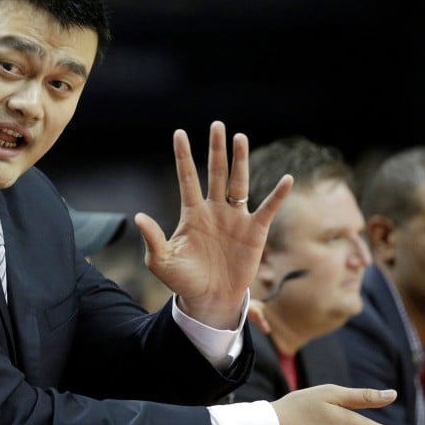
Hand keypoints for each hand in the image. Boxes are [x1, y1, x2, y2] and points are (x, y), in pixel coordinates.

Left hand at [134, 121, 292, 328]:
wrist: (209, 299)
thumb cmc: (183, 280)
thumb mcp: (162, 261)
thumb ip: (152, 238)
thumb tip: (138, 216)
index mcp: (192, 213)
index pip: (187, 177)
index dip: (184, 156)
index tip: (179, 133)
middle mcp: (215, 209)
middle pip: (216, 172)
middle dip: (216, 149)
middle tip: (217, 125)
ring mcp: (235, 218)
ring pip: (239, 183)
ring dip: (240, 161)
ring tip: (240, 137)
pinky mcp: (255, 231)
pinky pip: (268, 209)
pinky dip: (277, 195)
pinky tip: (286, 180)